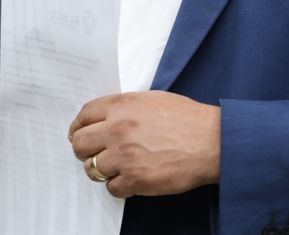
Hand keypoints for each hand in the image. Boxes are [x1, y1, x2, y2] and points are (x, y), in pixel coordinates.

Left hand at [69, 91, 219, 197]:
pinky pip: (111, 188)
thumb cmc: (187, 119)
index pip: (85, 115)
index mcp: (122, 106)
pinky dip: (118, 186)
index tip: (77, 133)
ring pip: (92, 168)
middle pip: (80, 143)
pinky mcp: (135, 179)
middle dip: (83, 150)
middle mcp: (118, 129)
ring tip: (116, 168)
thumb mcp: (152, 100)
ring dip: (101, 170)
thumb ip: (125, 108)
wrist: (211, 141)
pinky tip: (131, 179)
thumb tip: (106, 120)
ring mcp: (125, 156)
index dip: (78, 126)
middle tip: (93, 154)